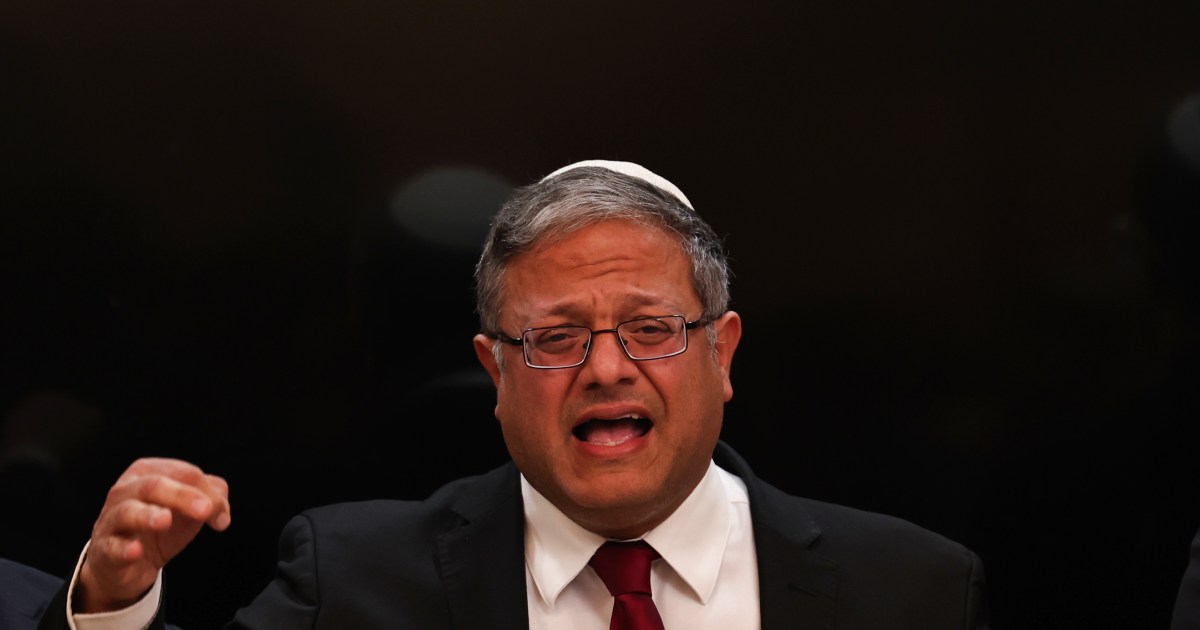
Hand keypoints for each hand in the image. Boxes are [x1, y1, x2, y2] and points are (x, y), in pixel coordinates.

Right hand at [76, 457, 231, 612]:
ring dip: (147, 515)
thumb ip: (212, 498)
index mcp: (148, 473)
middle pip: (154, 485)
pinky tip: (136, 551)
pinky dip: (124, 549)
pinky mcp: (105, 549)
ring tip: (165, 520)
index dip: (207, 492)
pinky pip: (112, 547)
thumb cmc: (158, 528)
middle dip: (182, 495)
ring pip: (127, 512)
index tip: (220, 517)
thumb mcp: (188, 510)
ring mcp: (112, 519)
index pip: (183, 472)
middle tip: (205, 510)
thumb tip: (221, 510)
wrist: (126, 565)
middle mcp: (126, 490)